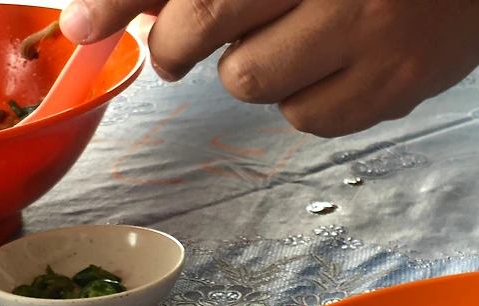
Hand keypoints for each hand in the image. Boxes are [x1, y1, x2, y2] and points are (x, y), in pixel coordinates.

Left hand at [59, 0, 478, 136]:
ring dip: (248, 72)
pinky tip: (328, 74)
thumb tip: (143, 11)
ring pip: (253, 82)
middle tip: (177, 51)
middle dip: (176, 44)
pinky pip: (310, 120)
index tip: (83, 26)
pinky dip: (305, 104)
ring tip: (281, 51)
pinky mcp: (395, 89)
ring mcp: (370, 36)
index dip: (125, 0)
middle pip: (210, 22)